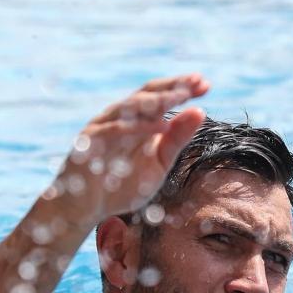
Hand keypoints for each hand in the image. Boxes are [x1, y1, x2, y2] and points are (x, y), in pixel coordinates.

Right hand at [48, 73, 210, 223]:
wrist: (86, 209)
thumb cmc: (122, 185)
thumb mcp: (159, 163)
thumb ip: (176, 140)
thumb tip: (199, 112)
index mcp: (138, 121)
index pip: (160, 96)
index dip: (181, 87)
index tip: (205, 84)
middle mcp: (120, 118)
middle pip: (147, 93)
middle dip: (172, 86)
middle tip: (196, 82)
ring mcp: (103, 127)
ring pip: (130, 106)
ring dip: (156, 100)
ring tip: (180, 96)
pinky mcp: (90, 143)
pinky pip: (115, 129)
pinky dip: (138, 127)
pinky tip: (161, 126)